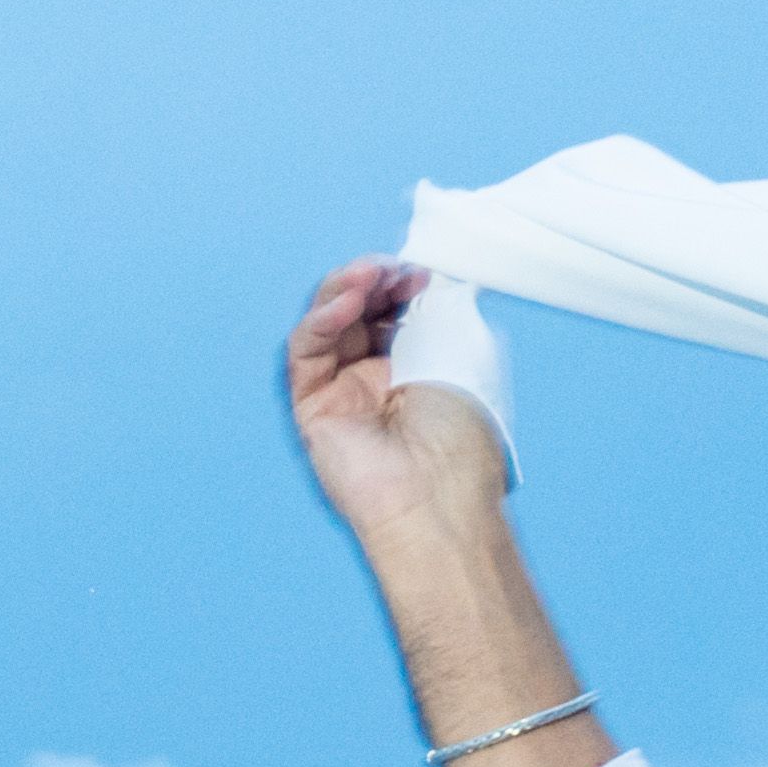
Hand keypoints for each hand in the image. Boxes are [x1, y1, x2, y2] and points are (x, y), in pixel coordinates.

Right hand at [282, 259, 513, 568]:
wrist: (436, 497)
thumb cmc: (460, 440)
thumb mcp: (460, 353)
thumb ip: (434, 310)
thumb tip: (420, 277)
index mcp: (419, 369)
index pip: (396, 311)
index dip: (402, 284)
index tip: (420, 272)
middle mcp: (379, 379)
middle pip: (359, 312)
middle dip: (374, 282)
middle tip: (391, 270)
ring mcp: (344, 393)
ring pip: (329, 325)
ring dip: (346, 291)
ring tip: (368, 276)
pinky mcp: (313, 407)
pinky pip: (307, 352)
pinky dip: (322, 321)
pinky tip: (345, 304)